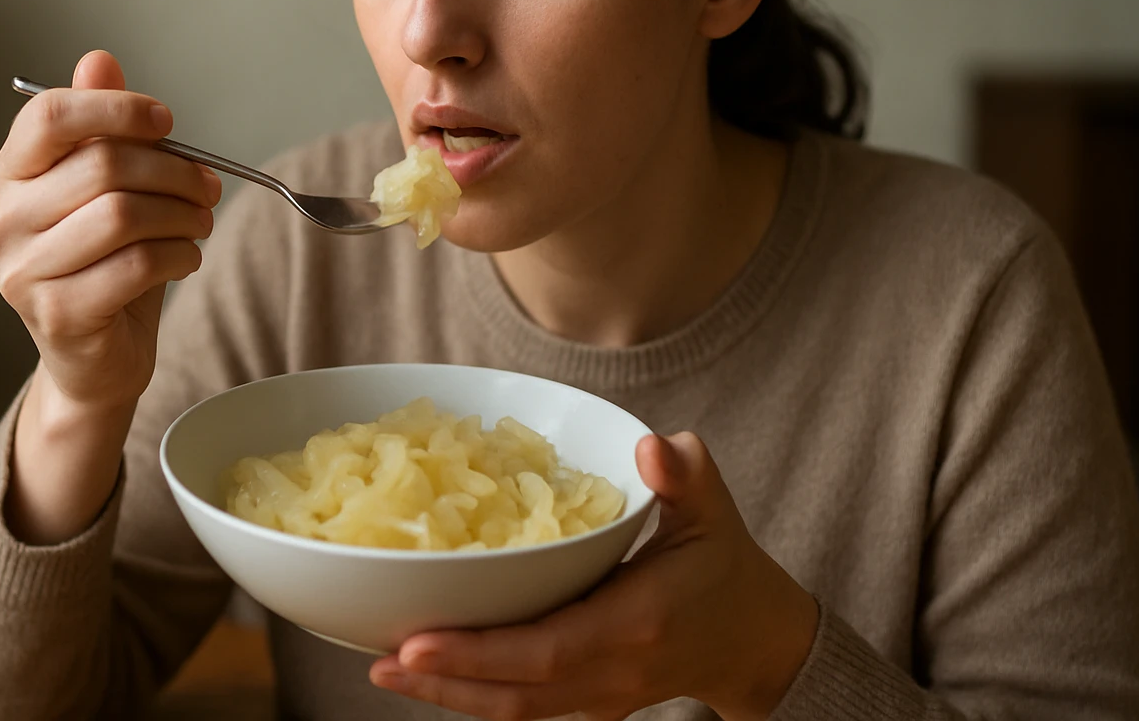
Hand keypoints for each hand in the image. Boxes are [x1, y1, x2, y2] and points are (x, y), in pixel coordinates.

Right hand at [0, 49, 220, 412]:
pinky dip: (178, 255)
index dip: (116, 109)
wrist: (95, 358)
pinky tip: (186, 258)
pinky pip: (134, 265)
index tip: (166, 122)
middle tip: (208, 186)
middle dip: (173, 171)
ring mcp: (21, 271)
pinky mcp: (55, 313)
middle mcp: (1, 221)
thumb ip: (101, 128)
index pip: (48, 117)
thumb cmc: (105, 263)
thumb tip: (99, 60)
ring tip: (200, 223)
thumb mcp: (107, 190)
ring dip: (182, 215)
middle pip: (102, 165)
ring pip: (122, 215)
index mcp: (9, 176)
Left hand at [370, 433, 819, 720]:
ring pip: (515, 710)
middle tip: (382, 660)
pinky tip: (429, 674)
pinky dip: (475, 695)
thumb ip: (684, 474)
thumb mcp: (713, 509)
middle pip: (516, 692)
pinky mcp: (589, 702)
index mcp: (634, 622)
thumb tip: (652, 444)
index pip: (545, 650)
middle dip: (445, 681)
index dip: (478, 653)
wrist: (755, 639)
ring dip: (449, 697)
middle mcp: (611, 670)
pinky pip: (525, 706)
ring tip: (386, 671)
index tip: (416, 642)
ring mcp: (600, 695)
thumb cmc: (726, 565)